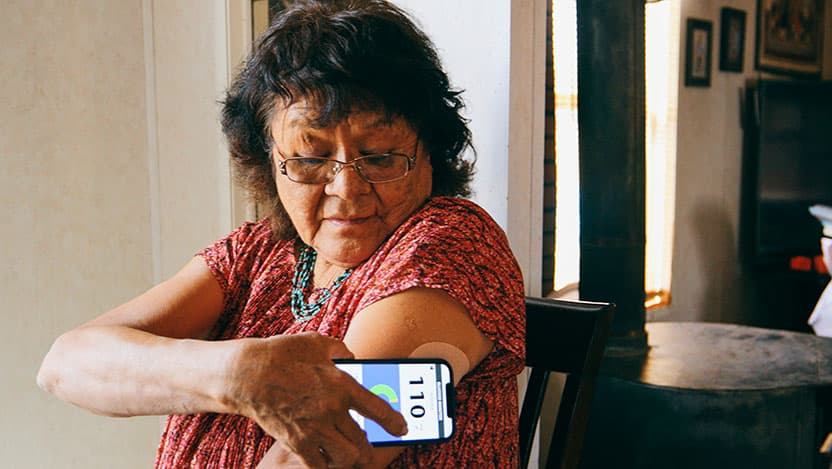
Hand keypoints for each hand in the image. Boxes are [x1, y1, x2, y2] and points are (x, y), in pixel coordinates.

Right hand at [224, 332, 406, 467]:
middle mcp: (331, 410)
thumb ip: (341, 351)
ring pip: (345, 457)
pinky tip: (325, 460)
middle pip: (362, 440)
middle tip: (372, 448)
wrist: (246, 374)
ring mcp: (313, 428)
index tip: (401, 428)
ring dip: (351, 458)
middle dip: (371, 448)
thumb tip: (351, 357)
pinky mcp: (295, 441)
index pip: (377, 409)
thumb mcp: (318, 342)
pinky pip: (317, 464)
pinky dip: (324, 465)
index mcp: (342, 385)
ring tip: (351, 456)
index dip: (393, 422)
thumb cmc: (281, 354)